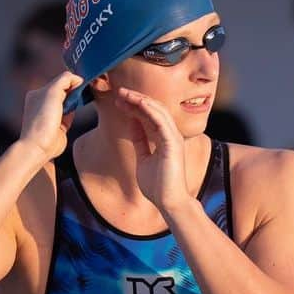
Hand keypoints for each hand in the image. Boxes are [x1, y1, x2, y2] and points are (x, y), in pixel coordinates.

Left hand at [19, 71, 81, 161]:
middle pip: (63, 91)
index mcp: (37, 94)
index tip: (81, 82)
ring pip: (67, 102)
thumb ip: (64, 80)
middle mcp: (43, 104)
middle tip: (83, 90)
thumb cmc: (42, 120)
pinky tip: (79, 108)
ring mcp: (51, 115)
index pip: (57, 81)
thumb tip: (76, 78)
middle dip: (73, 89)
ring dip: (75, 99)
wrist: (40, 146)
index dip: (70, 80)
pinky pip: (70, 114)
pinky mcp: (59, 126)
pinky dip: (75, 110)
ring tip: (82, 98)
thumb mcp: (52, 93)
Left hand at [114, 87, 190, 212]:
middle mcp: (170, 134)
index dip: (134, 106)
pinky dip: (149, 110)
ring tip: (125, 93)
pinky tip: (137, 102)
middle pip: (153, 109)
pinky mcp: (173, 143)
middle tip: (120, 91)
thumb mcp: (143, 157)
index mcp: (164, 137)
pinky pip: (161, 121)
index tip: (119, 101)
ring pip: (157, 111)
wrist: (169, 202)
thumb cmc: (158, 185)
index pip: (149, 115)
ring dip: (140, 100)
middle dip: (136, 98)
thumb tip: (132, 124)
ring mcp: (173, 137)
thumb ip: (140, 140)